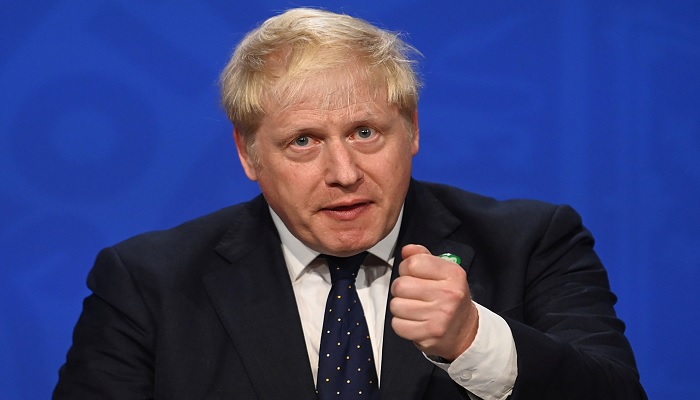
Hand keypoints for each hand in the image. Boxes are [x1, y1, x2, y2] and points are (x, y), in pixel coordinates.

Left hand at [390, 244, 478, 360]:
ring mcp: (440, 316)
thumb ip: (423, 257)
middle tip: (412, 294)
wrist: (465, 331)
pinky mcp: (429, 334)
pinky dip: (401, 324)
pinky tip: (414, 321)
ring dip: (400, 307)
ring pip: (396, 305)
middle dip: (401, 289)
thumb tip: (407, 250)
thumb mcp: (444, 273)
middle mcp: (448, 294)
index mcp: (453, 274)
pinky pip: (398, 325)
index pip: (413, 263)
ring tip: (414, 308)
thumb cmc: (451, 299)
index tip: (412, 275)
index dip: (406, 268)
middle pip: (401, 285)